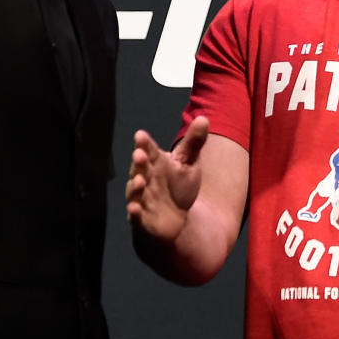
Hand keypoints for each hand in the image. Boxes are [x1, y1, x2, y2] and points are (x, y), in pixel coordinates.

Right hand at [126, 116, 209, 240]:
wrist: (174, 220)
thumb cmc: (179, 187)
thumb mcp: (189, 164)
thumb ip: (194, 143)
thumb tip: (204, 119)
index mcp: (155, 163)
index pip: (149, 150)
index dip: (144, 144)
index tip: (140, 135)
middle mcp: (144, 178)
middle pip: (139, 168)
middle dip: (138, 162)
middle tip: (139, 154)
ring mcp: (141, 198)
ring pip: (134, 191)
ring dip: (135, 186)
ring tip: (139, 181)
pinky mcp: (141, 219)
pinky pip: (135, 215)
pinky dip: (134, 212)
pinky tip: (134, 208)